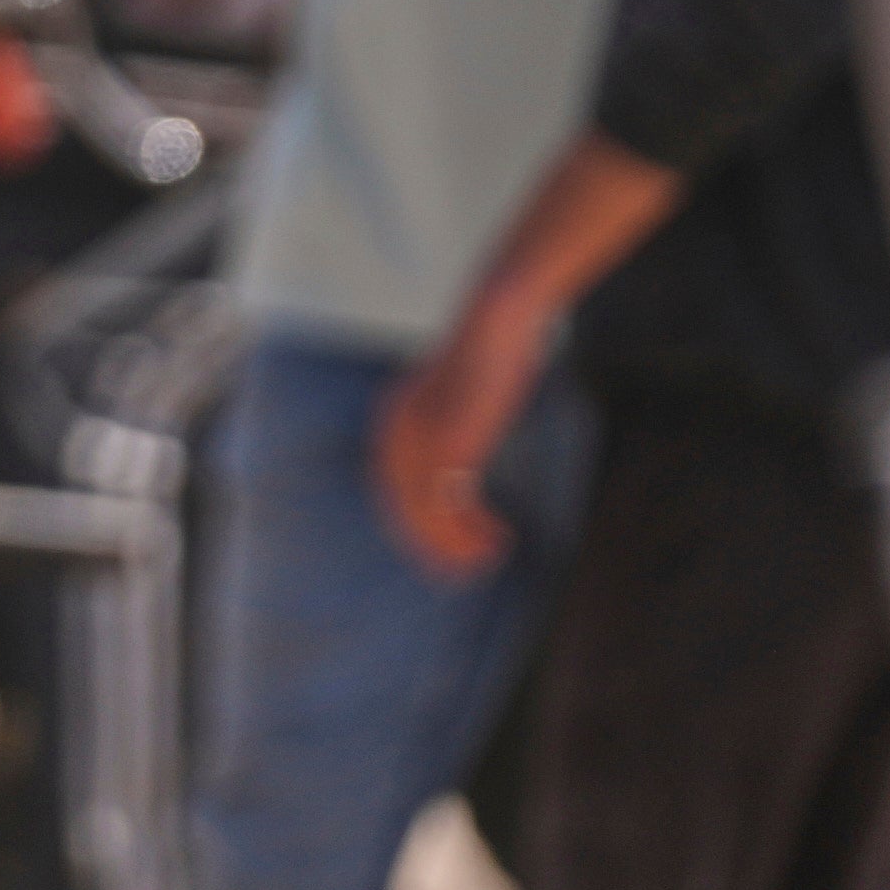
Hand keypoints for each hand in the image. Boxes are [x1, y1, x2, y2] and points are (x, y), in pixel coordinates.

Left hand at [375, 299, 548, 578]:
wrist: (498, 321)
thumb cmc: (489, 356)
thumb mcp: (457, 397)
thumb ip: (450, 429)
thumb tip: (459, 466)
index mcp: (393, 421)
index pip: (391, 491)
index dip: (414, 527)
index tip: (446, 548)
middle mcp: (396, 433)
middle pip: (402, 510)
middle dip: (432, 546)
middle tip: (464, 569)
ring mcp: (419, 439)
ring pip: (424, 515)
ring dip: (455, 545)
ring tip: (487, 558)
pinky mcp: (449, 443)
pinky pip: (449, 504)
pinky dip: (469, 530)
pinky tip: (495, 538)